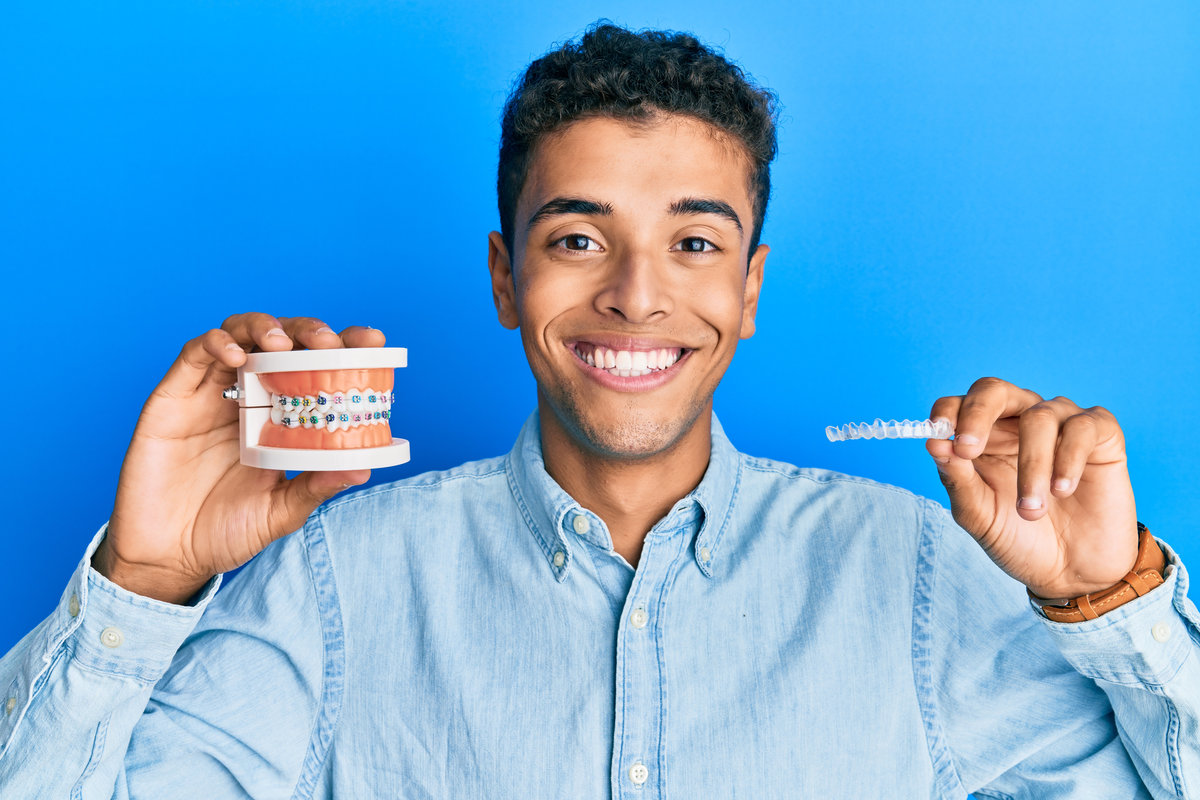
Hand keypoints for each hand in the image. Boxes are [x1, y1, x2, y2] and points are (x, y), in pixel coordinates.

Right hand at [94, 313, 384, 603]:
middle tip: (328, 342)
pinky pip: (194, 354)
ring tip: (282, 344)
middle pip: (282, 341)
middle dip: (308, 331)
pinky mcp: (175, 395)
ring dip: (264, 327)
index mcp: (282, 416)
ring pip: (239, 333)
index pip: (317, 367)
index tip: (373, 342)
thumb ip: (316, 487)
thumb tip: (363, 468)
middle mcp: (250, 396)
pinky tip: (237, 358)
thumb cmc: (225, 531)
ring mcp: (212, 393)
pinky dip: (217, 344)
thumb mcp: (281, 511)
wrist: (168, 556)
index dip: (345, 346)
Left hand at [926, 377, 1137, 599]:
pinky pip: (1083, 427)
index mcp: (984, 437)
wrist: (1073, 573)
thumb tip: (935, 444)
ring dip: (1030, 465)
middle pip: (994, 390)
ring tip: (1030, 511)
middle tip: (969, 449)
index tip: (938, 434)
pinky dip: (1068, 458)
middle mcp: (1018, 423)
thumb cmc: (1021, 539)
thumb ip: (957, 480)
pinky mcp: (1101, 436)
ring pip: (1039, 416)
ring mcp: (1061, 425)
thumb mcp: (979, 516)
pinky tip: (1062, 490)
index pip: (959, 405)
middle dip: (977, 414)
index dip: (947, 412)